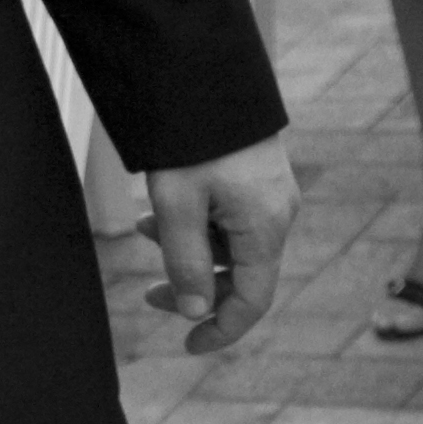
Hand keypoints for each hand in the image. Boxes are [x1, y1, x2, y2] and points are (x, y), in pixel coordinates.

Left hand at [142, 132, 298, 352]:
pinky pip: (230, 218)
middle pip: (241, 274)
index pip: (251, 300)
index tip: (188, 346)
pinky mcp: (258, 177)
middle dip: (196, 288)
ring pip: (231, 244)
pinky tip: (159, 212)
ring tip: (143, 231)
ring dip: (189, 250)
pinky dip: (197, 225)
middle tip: (149, 294)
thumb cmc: (191, 141)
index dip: (220, 328)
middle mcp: (278, 215)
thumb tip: (195, 310)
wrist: (206, 77)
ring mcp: (272, 195)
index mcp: (265, 229)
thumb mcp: (177, 206)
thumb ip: (186, 262)